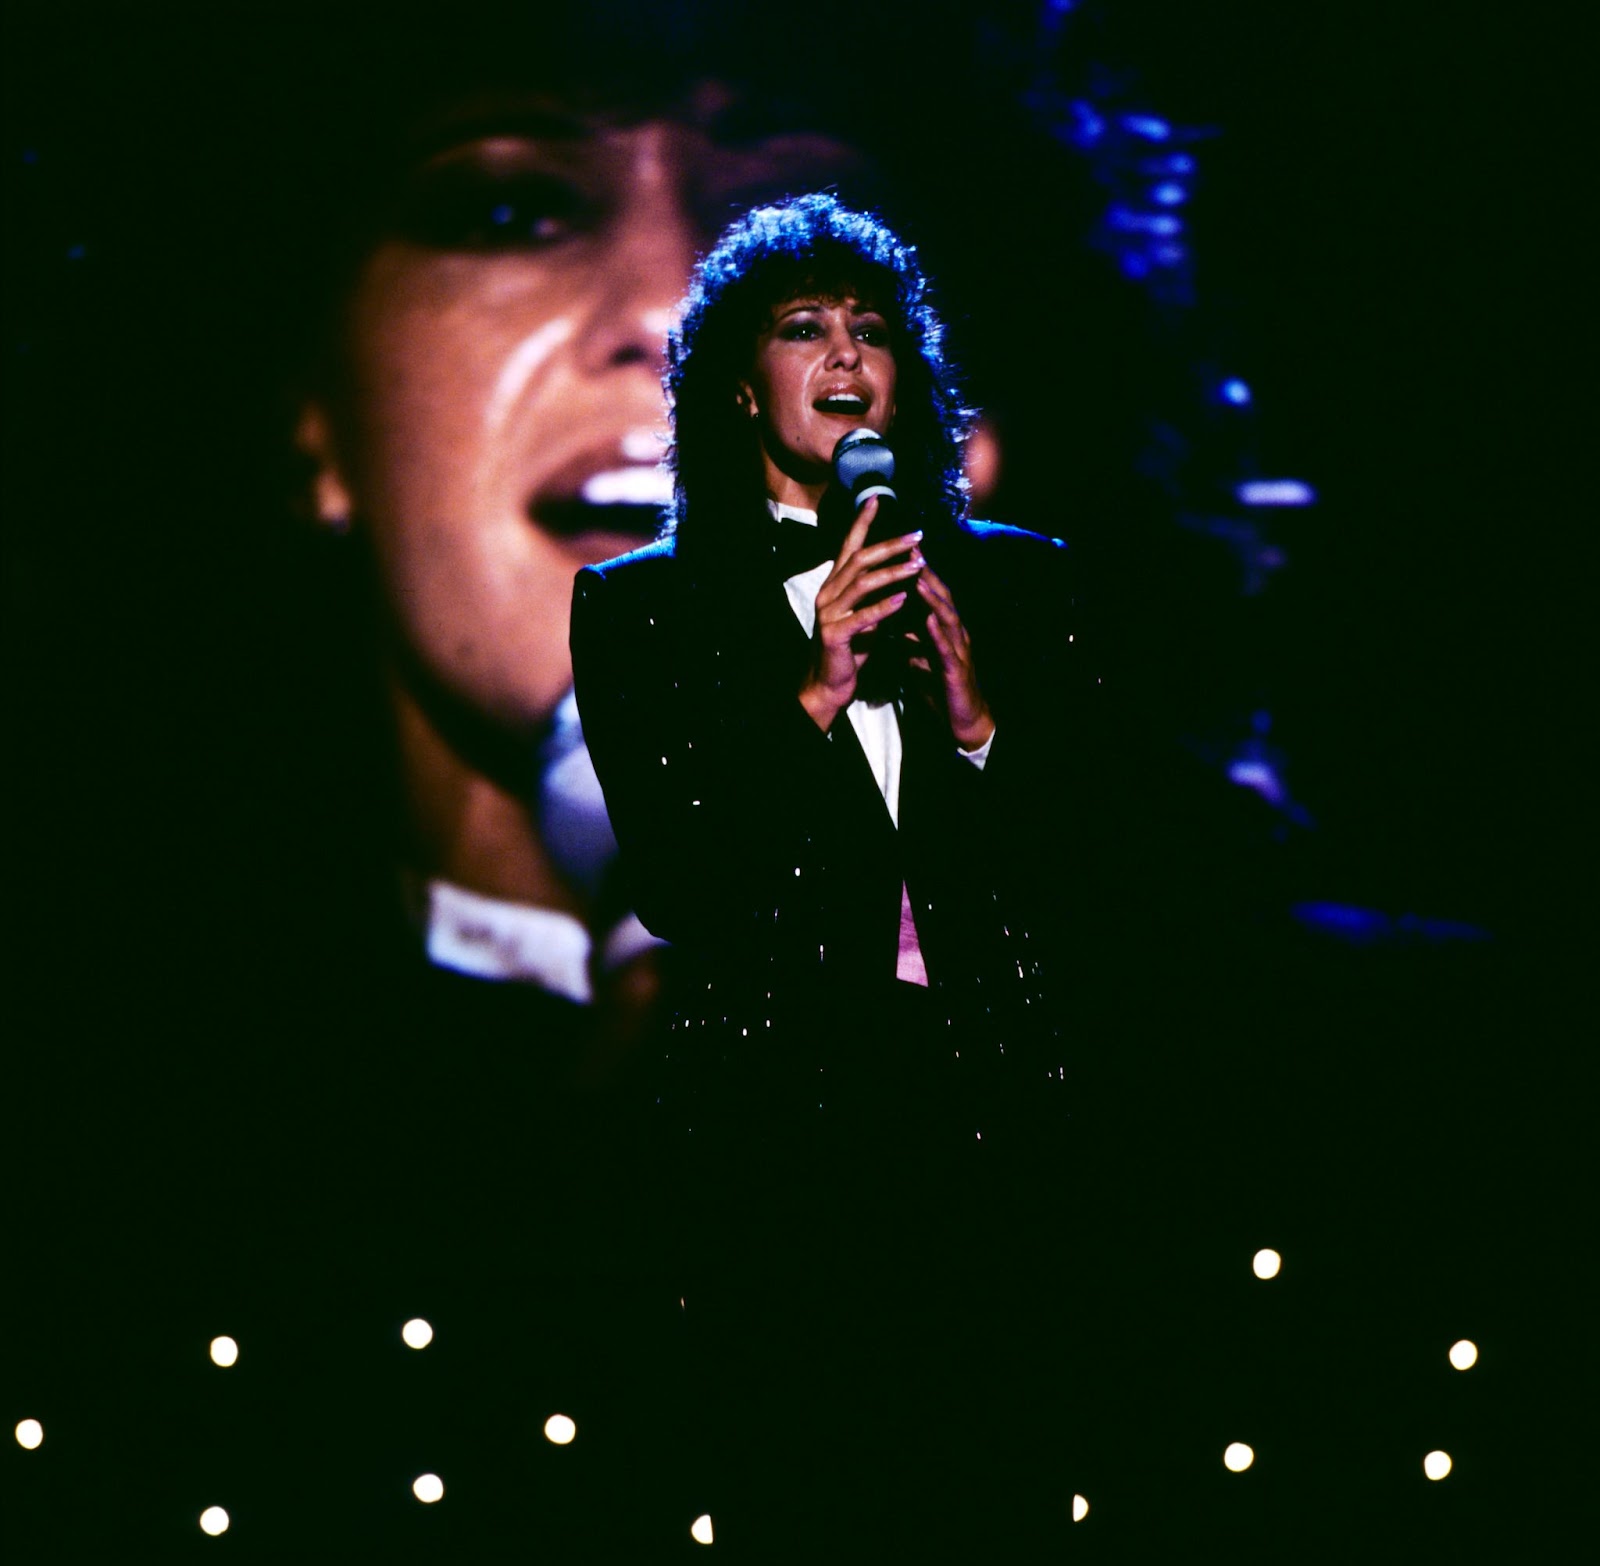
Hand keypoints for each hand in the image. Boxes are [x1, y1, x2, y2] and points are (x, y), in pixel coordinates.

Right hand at [798, 496, 924, 730]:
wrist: (828, 684)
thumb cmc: (850, 649)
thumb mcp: (865, 615)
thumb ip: (876, 593)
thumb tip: (901, 572)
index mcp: (835, 586)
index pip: (849, 546)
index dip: (862, 522)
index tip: (876, 498)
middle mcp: (828, 593)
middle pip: (860, 559)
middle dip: (890, 545)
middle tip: (917, 536)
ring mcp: (829, 613)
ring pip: (862, 584)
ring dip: (893, 572)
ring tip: (918, 565)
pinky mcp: (835, 634)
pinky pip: (862, 616)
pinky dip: (884, 606)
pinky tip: (903, 599)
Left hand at [910, 563, 994, 749]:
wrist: (962, 718)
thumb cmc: (942, 687)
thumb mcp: (922, 659)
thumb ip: (913, 641)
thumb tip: (897, 625)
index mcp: (945, 629)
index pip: (932, 595)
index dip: (919, 573)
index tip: (902, 550)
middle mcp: (956, 633)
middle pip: (942, 597)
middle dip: (927, 574)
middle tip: (912, 550)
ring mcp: (958, 650)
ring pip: (947, 618)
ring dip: (933, 598)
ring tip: (919, 579)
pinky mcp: (956, 669)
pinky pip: (947, 648)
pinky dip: (937, 632)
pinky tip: (928, 620)